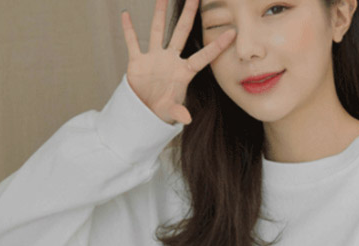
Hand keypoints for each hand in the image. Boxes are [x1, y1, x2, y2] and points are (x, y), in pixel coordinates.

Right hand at [120, 0, 235, 124]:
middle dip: (189, 16)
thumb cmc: (162, 110)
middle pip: (181, 33)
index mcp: (183, 72)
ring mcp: (154, 58)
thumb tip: (187, 119)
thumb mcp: (171, 112)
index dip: (217, 47)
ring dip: (159, 14)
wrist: (144, 110)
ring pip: (157, 31)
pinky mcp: (138, 61)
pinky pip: (132, 42)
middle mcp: (171, 60)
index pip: (203, 57)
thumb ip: (178, 112)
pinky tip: (126, 14)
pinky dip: (128, 30)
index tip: (232, 33)